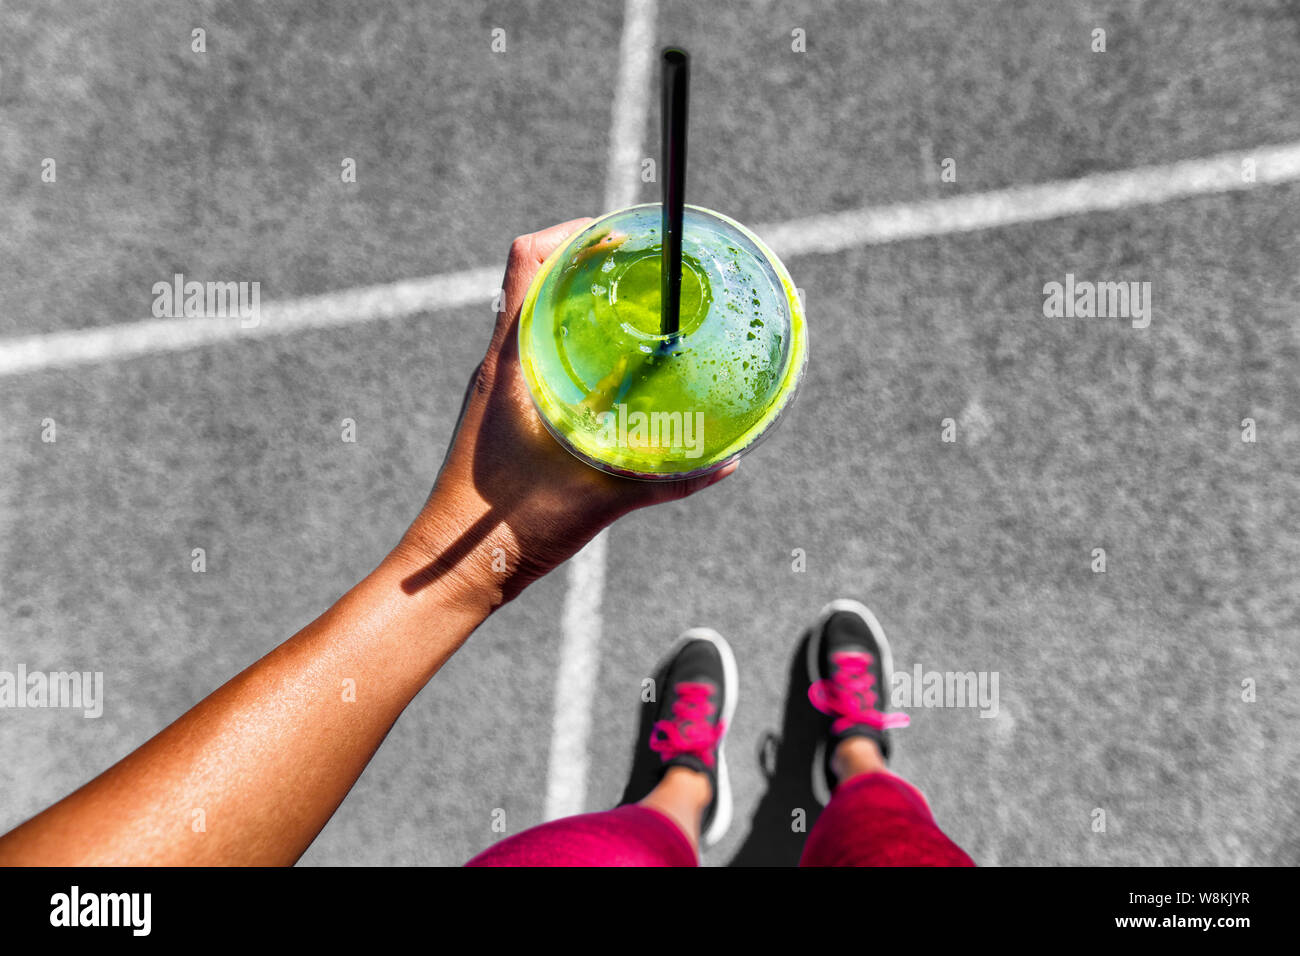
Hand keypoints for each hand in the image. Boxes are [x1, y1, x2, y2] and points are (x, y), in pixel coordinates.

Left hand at [396, 218, 735, 611]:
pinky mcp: (502, 414)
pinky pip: (537, 357)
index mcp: (510, 364)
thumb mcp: (599, 498)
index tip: (622, 234)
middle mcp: (499, 365)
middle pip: (537, 280)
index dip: (575, 232)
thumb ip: (666, 481)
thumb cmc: (509, 530)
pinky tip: (612, 371)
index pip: (529, 260)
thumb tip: (727, 462)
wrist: (456, 570)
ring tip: (633, 308)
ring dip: (577, 303)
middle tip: (642, 268)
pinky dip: (572, 345)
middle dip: (588, 263)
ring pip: (535, 318)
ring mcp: (497, 389)